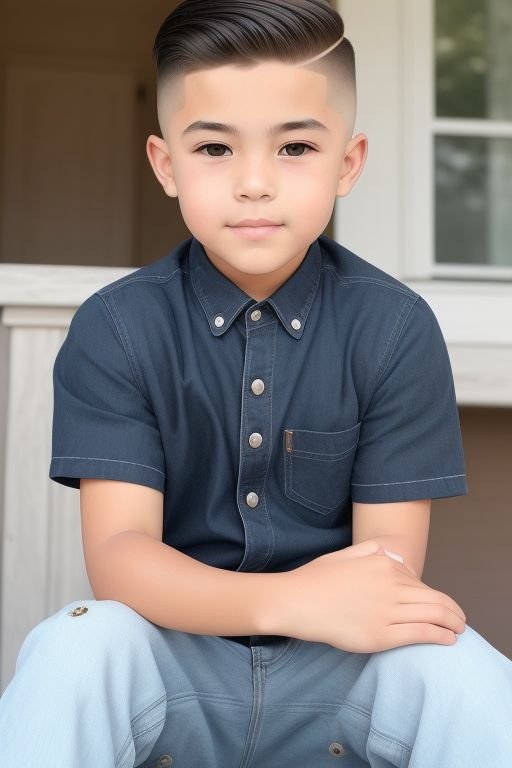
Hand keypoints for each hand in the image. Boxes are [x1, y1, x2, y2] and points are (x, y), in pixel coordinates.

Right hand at [270, 540, 466, 652]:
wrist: (295, 600)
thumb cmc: (315, 579)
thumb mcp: (344, 555)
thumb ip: (370, 552)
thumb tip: (391, 556)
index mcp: (382, 564)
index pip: (419, 582)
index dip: (434, 596)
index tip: (440, 605)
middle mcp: (389, 584)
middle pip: (434, 598)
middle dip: (452, 610)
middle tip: (460, 619)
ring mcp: (386, 610)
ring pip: (433, 615)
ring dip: (452, 623)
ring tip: (458, 630)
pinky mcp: (381, 634)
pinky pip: (420, 633)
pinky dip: (439, 636)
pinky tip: (447, 639)